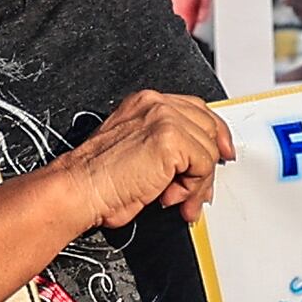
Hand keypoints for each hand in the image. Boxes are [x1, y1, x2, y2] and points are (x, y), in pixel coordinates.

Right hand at [52, 90, 237, 229]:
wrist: (79, 189)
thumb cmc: (99, 179)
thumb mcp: (137, 152)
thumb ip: (167, 148)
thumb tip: (196, 165)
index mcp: (145, 103)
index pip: (196, 110)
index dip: (214, 134)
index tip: (222, 154)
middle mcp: (155, 104)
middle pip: (208, 128)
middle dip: (206, 166)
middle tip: (193, 193)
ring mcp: (164, 118)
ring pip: (209, 150)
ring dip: (196, 183)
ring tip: (174, 198)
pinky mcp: (170, 138)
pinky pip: (203, 165)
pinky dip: (191, 187)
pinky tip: (168, 195)